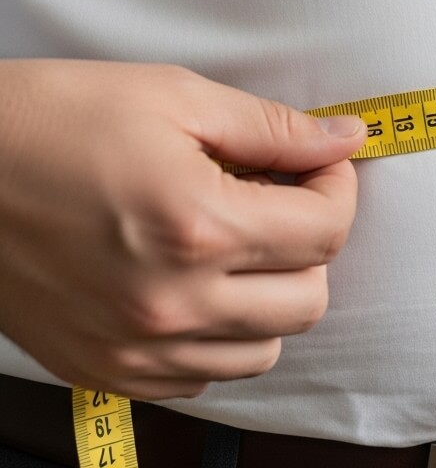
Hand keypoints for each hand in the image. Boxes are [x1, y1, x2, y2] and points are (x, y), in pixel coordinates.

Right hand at [0, 60, 364, 398]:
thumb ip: (273, 129)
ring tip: (235, 246)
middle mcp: (171, 301)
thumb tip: (346, 139)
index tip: (317, 168)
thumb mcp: (172, 97)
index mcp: (197, 227)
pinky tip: (193, 285)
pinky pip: (202, 377)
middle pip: (309, 299)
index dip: (336, 189)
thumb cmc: (50, 120)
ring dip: (270, 297)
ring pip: (265, 349)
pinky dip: (217, 336)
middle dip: (310, 246)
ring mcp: (135, 346)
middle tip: (278, 203)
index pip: (327, 232)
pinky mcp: (103, 369)